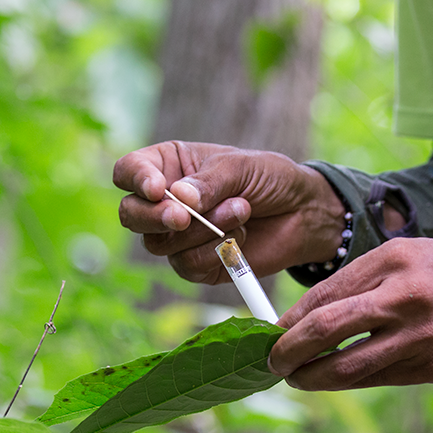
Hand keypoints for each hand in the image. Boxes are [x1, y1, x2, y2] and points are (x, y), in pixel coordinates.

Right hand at [114, 141, 345, 283]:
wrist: (304, 213)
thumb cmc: (270, 179)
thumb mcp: (241, 167)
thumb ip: (209, 182)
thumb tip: (179, 198)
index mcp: (170, 166)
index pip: (128, 171)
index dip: (135, 180)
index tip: (157, 188)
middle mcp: (167, 202)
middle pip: (132, 215)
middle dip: (155, 217)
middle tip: (184, 216)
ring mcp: (180, 237)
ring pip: (161, 244)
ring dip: (202, 230)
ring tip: (242, 209)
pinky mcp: (198, 265)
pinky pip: (188, 266)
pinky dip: (215, 251)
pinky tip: (242, 236)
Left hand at [268, 238, 432, 389]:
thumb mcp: (403, 256)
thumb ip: (358, 282)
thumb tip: (306, 317)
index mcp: (391, 262)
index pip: (323, 295)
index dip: (289, 319)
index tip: (271, 332)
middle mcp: (402, 298)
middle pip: (326, 330)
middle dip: (289, 351)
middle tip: (272, 362)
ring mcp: (418, 336)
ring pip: (348, 367)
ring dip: (313, 377)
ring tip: (297, 377)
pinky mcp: (431, 367)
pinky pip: (377, 380)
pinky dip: (348, 382)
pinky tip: (334, 379)